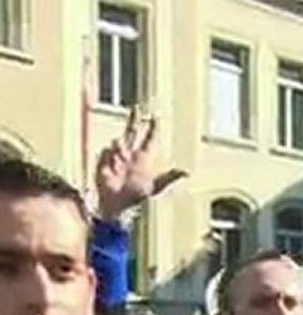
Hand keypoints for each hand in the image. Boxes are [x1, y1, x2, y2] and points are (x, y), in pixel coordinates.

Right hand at [95, 105, 187, 220]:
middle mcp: (131, 155)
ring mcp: (116, 158)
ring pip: (117, 142)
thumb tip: (187, 173)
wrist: (117, 206)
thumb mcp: (156, 188)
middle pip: (132, 131)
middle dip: (134, 120)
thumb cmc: (138, 199)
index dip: (153, 128)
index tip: (156, 116)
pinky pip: (105, 153)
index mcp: (144, 159)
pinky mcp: (103, 162)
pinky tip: (111, 170)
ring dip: (119, 150)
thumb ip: (169, 178)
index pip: (149, 139)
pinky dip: (108, 159)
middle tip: (137, 108)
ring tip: (120, 164)